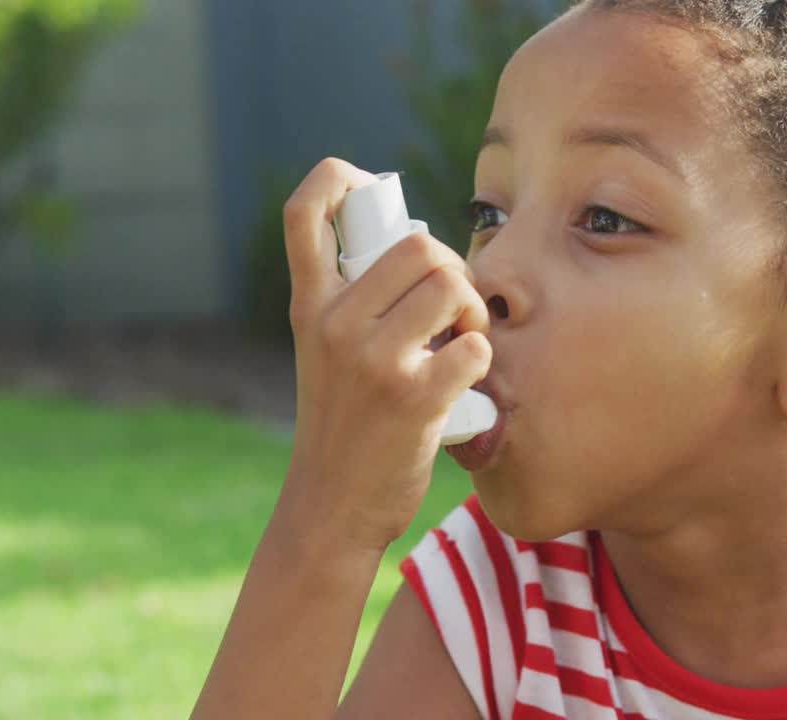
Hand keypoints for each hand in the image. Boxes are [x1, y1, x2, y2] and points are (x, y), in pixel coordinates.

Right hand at [278, 157, 491, 550]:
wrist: (331, 507)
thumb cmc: (343, 425)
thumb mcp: (324, 355)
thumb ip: (355, 304)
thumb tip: (423, 251)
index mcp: (311, 307)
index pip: (304, 212)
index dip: (340, 179)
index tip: (373, 193)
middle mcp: (334, 324)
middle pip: (419, 244)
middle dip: (453, 268)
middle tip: (453, 308)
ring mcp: (373, 361)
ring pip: (453, 284)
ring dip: (475, 311)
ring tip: (464, 340)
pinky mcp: (413, 400)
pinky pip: (476, 348)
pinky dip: (483, 360)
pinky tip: (467, 382)